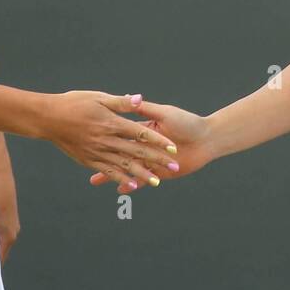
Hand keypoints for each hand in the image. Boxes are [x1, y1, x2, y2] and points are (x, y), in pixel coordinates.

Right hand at [41, 91, 177, 190]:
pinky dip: (119, 179)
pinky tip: (131, 186)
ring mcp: (97, 151)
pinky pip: (107, 171)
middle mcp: (106, 139)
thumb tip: (139, 99)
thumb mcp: (98, 97)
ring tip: (157, 182)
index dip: (158, 140)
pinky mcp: (88, 160)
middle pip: (137, 150)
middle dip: (156, 159)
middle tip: (174, 166)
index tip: (172, 147)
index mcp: (111, 122)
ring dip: (142, 173)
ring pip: (124, 164)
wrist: (46, 117)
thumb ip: (120, 102)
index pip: (141, 132)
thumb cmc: (72, 102)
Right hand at [89, 99, 215, 193]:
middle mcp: (142, 145)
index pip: (120, 132)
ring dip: (110, 174)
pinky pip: (140, 179)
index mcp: (142, 129)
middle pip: (118, 152)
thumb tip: (130, 100)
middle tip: (82, 158)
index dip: (104, 133)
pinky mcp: (158, 172)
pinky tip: (118, 189)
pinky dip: (129, 184)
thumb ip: (146, 109)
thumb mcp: (163, 112)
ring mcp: (148, 160)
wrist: (208, 138)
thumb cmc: (186, 121)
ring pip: (125, 167)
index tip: (87, 131)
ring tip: (93, 181)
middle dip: (102, 156)